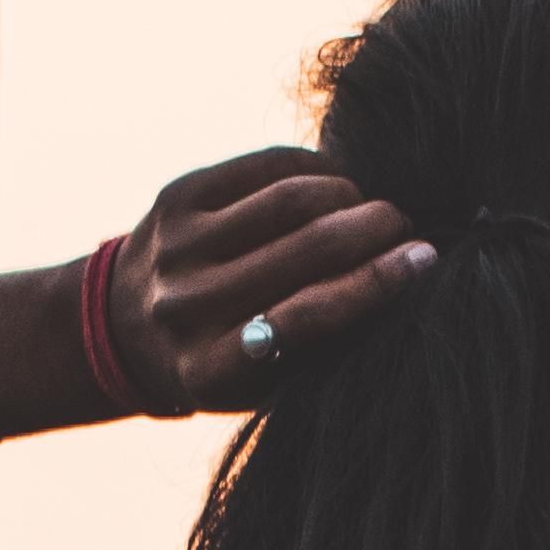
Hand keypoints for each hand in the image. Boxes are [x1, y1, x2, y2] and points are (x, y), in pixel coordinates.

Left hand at [107, 145, 435, 408]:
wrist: (124, 327)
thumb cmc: (223, 361)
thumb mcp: (263, 382)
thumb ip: (320, 343)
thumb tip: (405, 273)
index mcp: (210, 369)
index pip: (306, 317)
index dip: (374, 285)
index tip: (424, 260)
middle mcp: (187, 306)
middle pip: (306, 249)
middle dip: (373, 229)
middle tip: (406, 226)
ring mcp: (178, 248)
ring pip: (290, 200)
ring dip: (348, 196)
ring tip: (371, 207)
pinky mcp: (177, 198)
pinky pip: (265, 167)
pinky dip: (313, 170)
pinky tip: (335, 184)